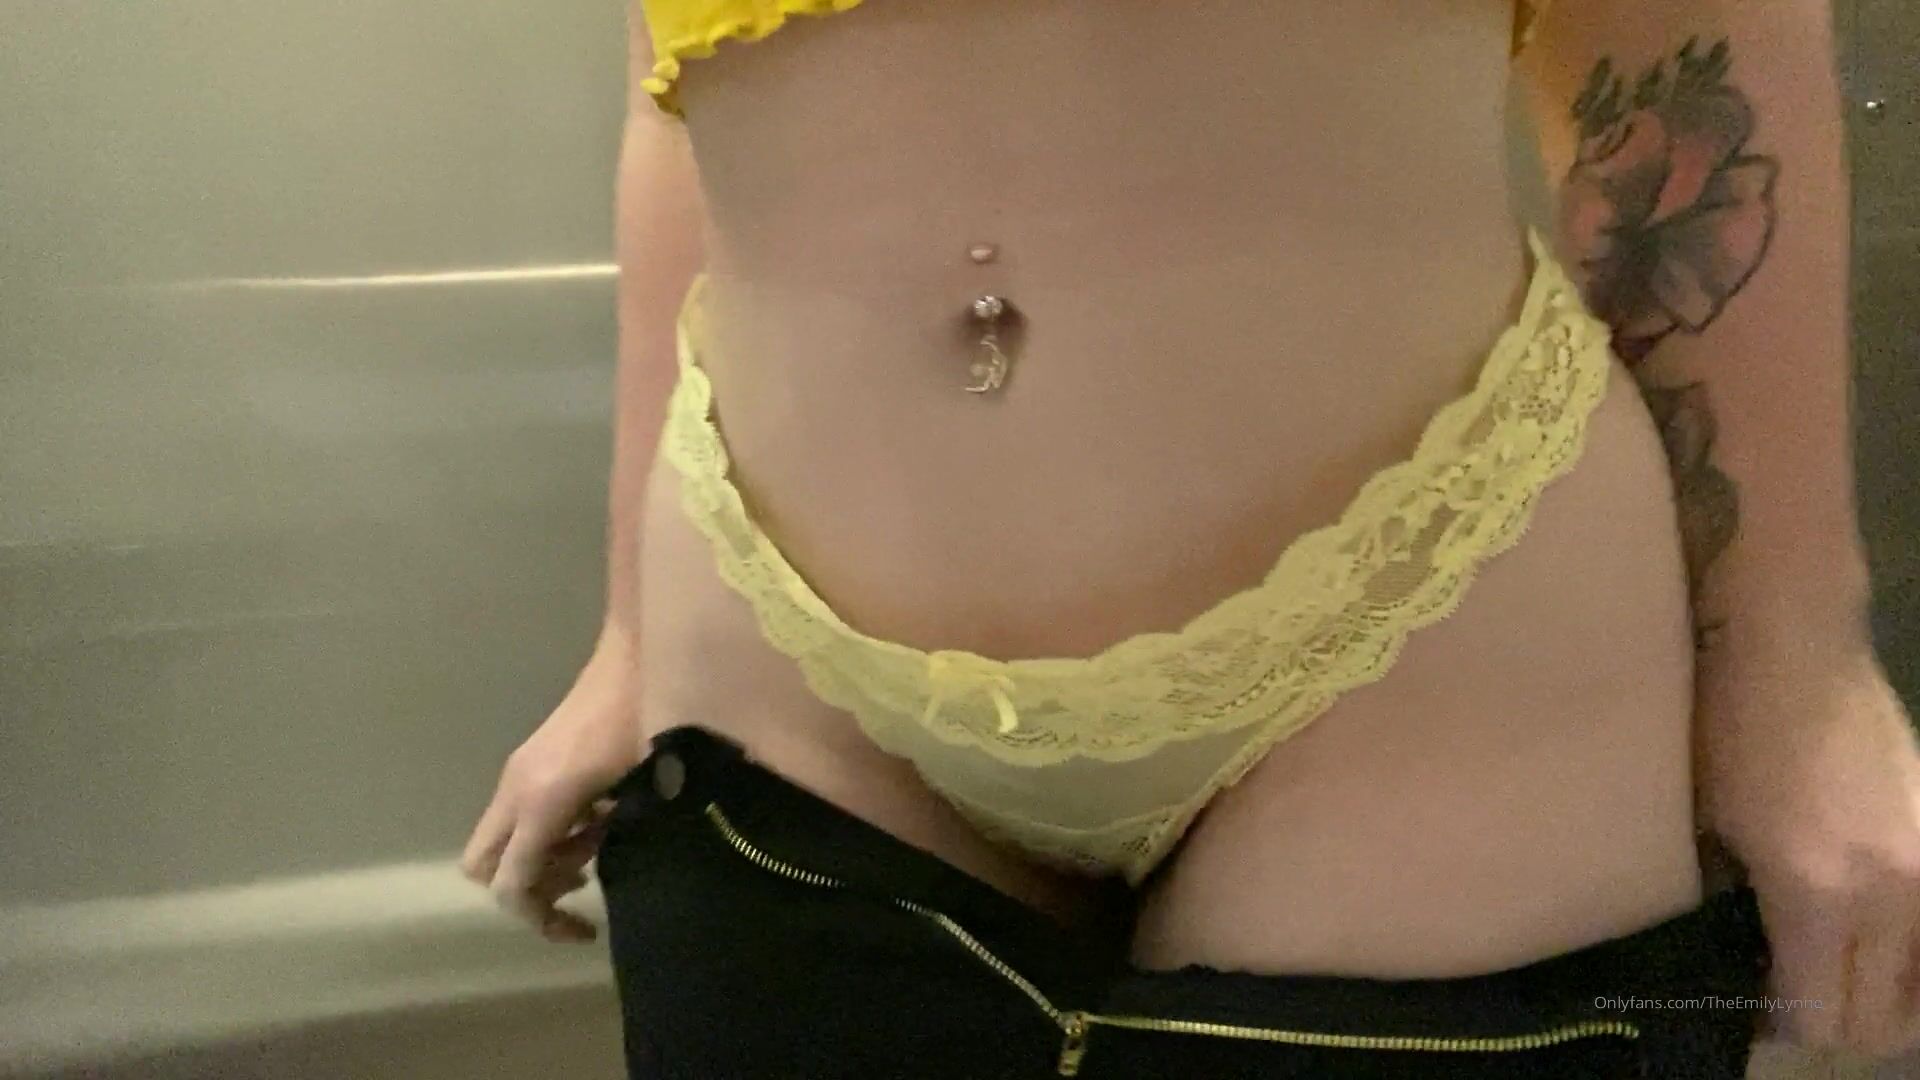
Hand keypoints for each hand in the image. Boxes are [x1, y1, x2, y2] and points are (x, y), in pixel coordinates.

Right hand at [462, 621, 643, 943]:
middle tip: (581, 887)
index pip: (511, 885)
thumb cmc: (646, 716)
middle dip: (527, 891)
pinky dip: (545, 835)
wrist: (641, 652)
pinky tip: (595, 822)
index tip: (584, 928)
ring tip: (597, 849)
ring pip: (500, 841)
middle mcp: (516, 788)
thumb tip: (598, 876)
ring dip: (539, 861)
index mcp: (540, 800)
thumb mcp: (641, 785)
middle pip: (483, 867)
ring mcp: (519, 771)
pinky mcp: (532, 760)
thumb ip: (609, 838)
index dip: (540, 918)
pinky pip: (519, 816)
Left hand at [1701, 646, 1919, 1057]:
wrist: (1794, 647)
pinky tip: (1870, 939)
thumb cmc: (1728, 729)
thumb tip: (1751, 963)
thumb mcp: (1716, 828)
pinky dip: (1911, 957)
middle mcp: (1889, 894)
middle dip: (1833, 1026)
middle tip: (1790, 1002)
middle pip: (1882, 1019)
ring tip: (1837, 979)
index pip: (1820, 1014)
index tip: (1752, 1011)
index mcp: (1816, 893)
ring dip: (1885, 1002)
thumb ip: (1743, 906)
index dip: (1783, 1027)